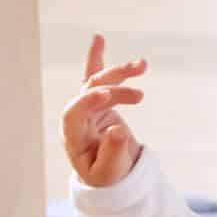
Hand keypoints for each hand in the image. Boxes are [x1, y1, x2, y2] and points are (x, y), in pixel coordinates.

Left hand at [61, 33, 145, 187]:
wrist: (113, 174)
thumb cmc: (108, 177)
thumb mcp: (112, 172)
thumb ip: (114, 153)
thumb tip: (118, 129)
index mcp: (73, 137)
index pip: (73, 113)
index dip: (87, 101)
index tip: (107, 95)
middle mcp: (77, 118)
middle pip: (88, 92)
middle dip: (112, 87)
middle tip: (139, 95)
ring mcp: (88, 108)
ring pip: (99, 81)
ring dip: (119, 72)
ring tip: (142, 65)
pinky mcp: (100, 101)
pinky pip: (96, 77)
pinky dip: (97, 58)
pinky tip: (97, 38)